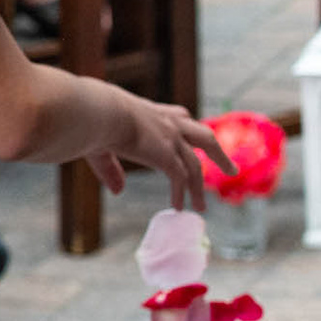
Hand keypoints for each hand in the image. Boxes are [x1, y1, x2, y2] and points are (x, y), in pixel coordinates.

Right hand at [86, 98, 233, 210]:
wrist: (97, 112)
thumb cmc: (91, 119)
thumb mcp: (101, 142)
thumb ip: (110, 169)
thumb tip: (118, 191)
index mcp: (149, 111)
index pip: (177, 115)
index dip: (185, 125)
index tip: (190, 131)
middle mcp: (166, 122)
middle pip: (202, 136)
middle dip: (216, 152)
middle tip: (229, 167)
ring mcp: (170, 138)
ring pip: (195, 164)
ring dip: (199, 186)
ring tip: (202, 206)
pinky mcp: (167, 154)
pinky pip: (180, 178)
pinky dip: (181, 194)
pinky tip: (179, 208)